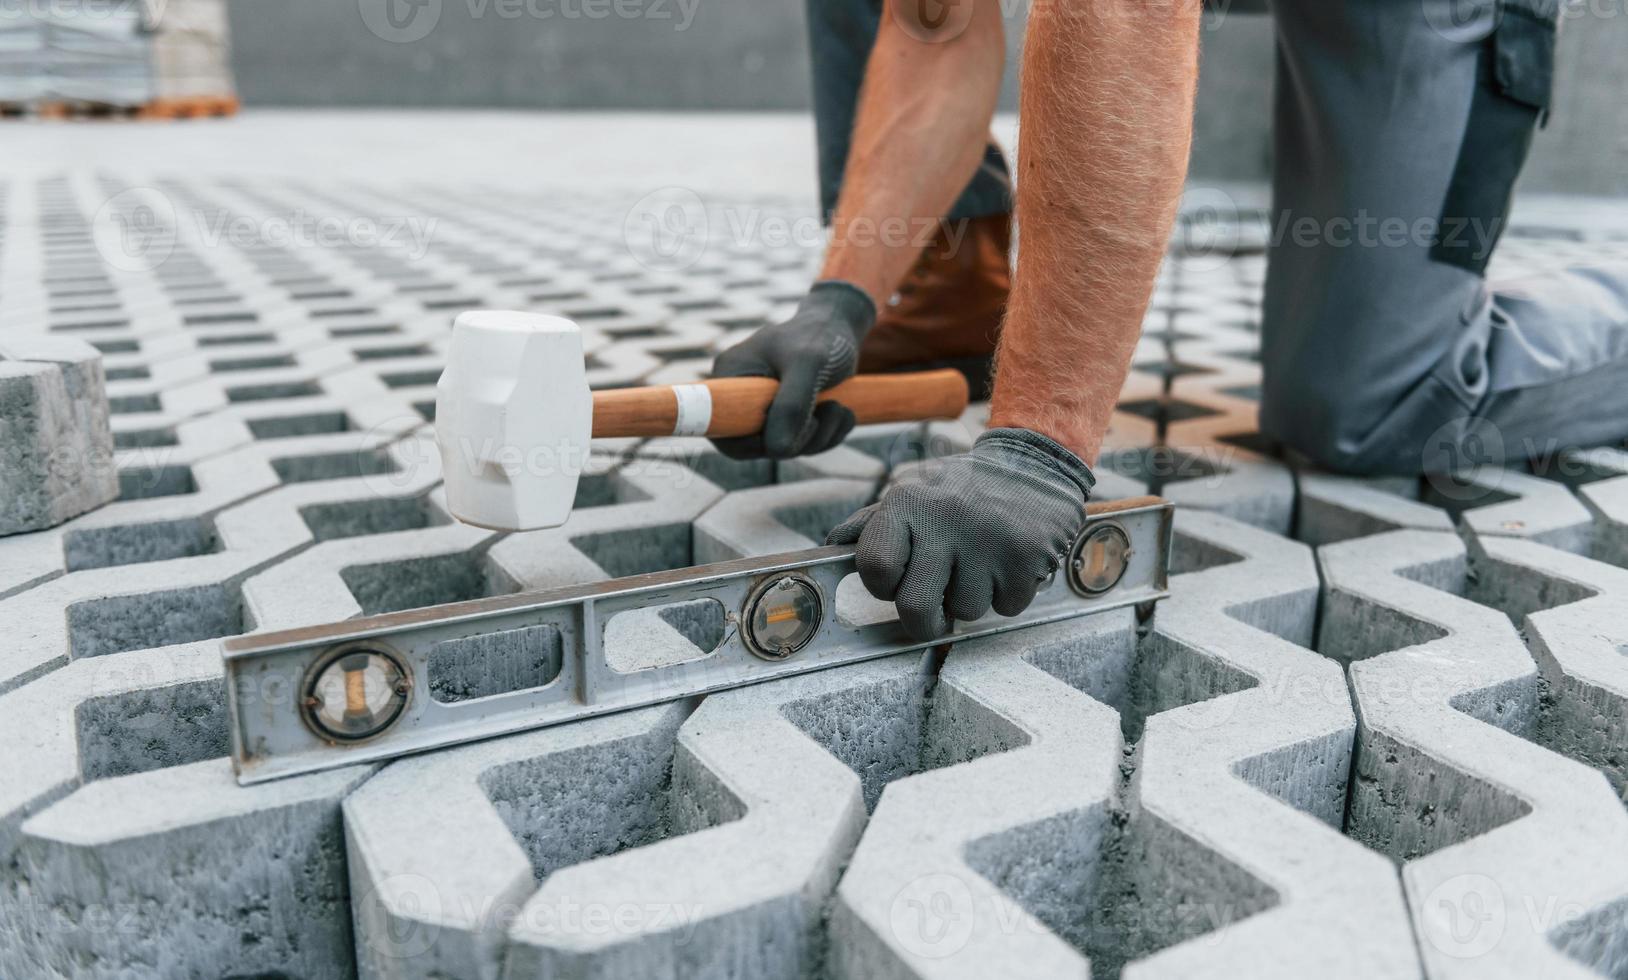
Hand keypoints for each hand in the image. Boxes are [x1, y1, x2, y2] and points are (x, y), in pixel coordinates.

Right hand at [710, 280, 876, 458]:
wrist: (842, 326)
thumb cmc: (821, 336)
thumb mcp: (808, 363)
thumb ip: (792, 405)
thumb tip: (777, 450)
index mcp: (730, 375)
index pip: (720, 425)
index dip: (750, 444)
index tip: (788, 436)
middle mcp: (740, 394)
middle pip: (756, 444)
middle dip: (799, 439)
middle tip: (830, 410)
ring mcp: (764, 408)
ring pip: (784, 446)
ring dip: (820, 436)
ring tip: (840, 407)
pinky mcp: (786, 416)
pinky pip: (801, 443)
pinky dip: (826, 435)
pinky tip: (842, 412)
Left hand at [826, 428, 1093, 639]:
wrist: (1035, 463)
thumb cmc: (964, 488)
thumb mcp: (915, 491)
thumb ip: (872, 521)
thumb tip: (835, 544)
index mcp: (908, 503)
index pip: (874, 568)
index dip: (883, 585)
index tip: (897, 582)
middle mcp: (945, 519)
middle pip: (914, 607)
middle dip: (924, 619)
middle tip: (936, 605)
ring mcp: (987, 541)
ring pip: (965, 611)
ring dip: (972, 598)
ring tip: (981, 564)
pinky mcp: (1026, 558)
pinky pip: (1005, 608)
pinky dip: (1006, 595)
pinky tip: (1007, 564)